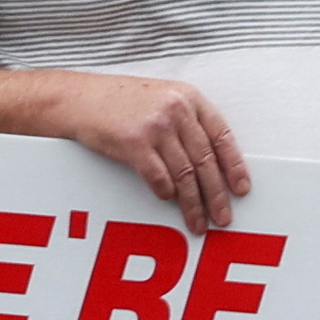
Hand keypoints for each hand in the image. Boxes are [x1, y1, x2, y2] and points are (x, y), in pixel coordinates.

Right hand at [52, 71, 251, 231]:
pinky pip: (158, 176)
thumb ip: (188, 122)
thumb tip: (212, 162)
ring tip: (198, 222)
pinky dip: (164, 192)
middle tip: (223, 217)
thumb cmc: (120, 101)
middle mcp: (177, 111)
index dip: (235, 166)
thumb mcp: (163, 99)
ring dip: (193, 203)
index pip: (223, 137)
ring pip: (184, 174)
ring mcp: (155, 126)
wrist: (78, 98)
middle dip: (217, 194)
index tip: (242, 190)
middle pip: (205, 161)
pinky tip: (167, 200)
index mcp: (190, 99)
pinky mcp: (133, 142)